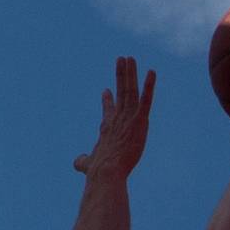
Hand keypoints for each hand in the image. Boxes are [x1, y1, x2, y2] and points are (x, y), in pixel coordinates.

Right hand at [71, 56, 154, 179]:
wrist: (106, 171)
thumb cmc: (98, 170)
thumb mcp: (87, 164)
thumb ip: (82, 161)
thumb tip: (78, 161)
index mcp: (107, 127)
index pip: (109, 110)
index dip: (108, 100)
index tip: (107, 91)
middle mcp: (117, 118)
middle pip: (120, 92)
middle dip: (121, 75)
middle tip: (122, 60)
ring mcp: (128, 118)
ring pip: (130, 90)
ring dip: (130, 73)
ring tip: (129, 58)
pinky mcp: (139, 120)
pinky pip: (145, 100)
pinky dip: (149, 85)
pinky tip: (152, 72)